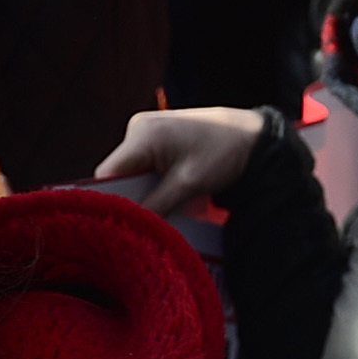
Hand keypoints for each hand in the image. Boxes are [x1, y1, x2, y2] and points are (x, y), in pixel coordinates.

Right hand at [90, 104, 280, 215]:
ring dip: (142, 192)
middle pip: (117, 175)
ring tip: (163, 205)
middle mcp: (137, 129)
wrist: (250, 136)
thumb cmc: (223, 153)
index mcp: (142, 134)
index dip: (110, 201)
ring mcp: (144, 133)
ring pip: (129, 173)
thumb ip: (155, 206)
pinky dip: (151, 183)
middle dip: (129, 199)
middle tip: (146, 220)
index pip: (107, 174)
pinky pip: (141, 167)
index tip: (119, 225)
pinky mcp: (154, 139)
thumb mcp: (189, 185)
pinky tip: (168, 192)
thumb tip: (130, 228)